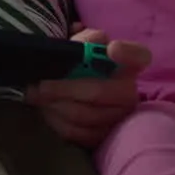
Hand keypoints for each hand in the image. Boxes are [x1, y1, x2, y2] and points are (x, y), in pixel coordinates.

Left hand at [26, 26, 151, 147]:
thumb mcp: (80, 45)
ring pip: (85, 115)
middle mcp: (129, 92)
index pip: (138, 56)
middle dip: (66, 88)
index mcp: (128, 63)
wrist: (71, 87)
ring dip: (56, 105)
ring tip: (36, 95)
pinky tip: (46, 110)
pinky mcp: (102, 136)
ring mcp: (118, 117)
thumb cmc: (78, 63)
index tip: (112, 49)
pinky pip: (78, 132)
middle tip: (41, 85)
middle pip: (99, 92)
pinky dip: (57, 120)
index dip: (127, 53)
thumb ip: (85, 40)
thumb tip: (87, 38)